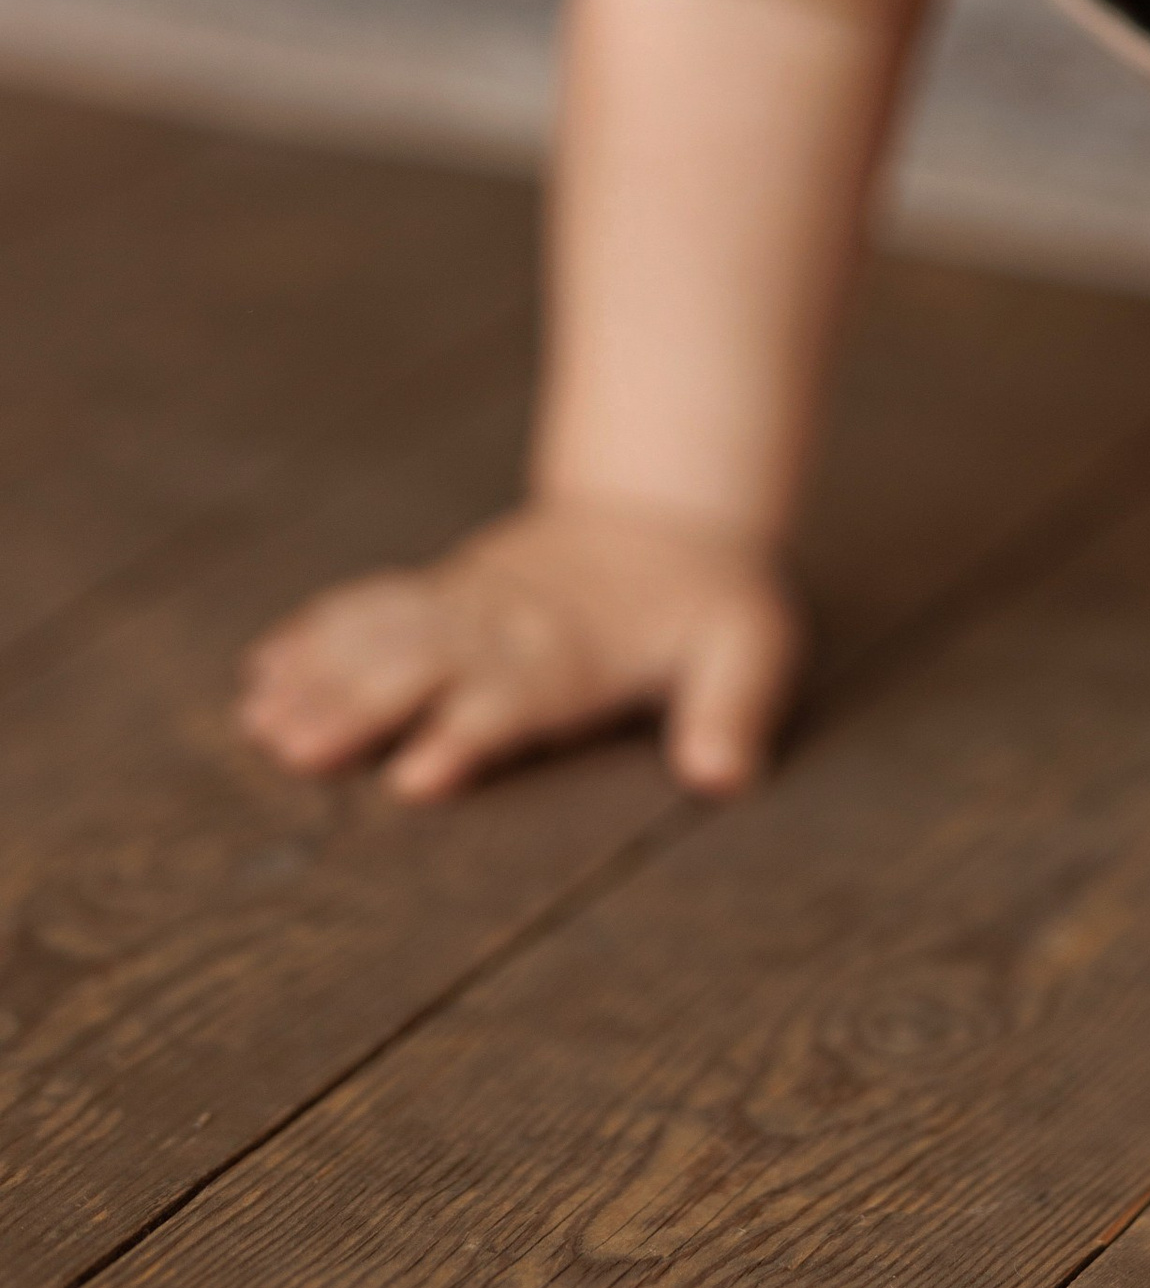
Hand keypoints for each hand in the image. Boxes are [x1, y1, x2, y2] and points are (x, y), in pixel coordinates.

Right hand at [234, 497, 804, 801]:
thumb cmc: (714, 597)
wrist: (672, 509)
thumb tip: (723, 776)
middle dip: (362, 708)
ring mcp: (472, 605)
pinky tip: (265, 666)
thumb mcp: (753, 642)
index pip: (516, 697)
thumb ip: (736, 706)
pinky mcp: (449, 593)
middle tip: (293, 750)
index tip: (414, 778)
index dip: (468, 735)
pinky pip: (377, 606)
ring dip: (323, 674)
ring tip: (258, 718)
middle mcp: (512, 627)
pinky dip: (320, 632)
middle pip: (427, 667)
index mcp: (580, 652)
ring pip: (387, 636)